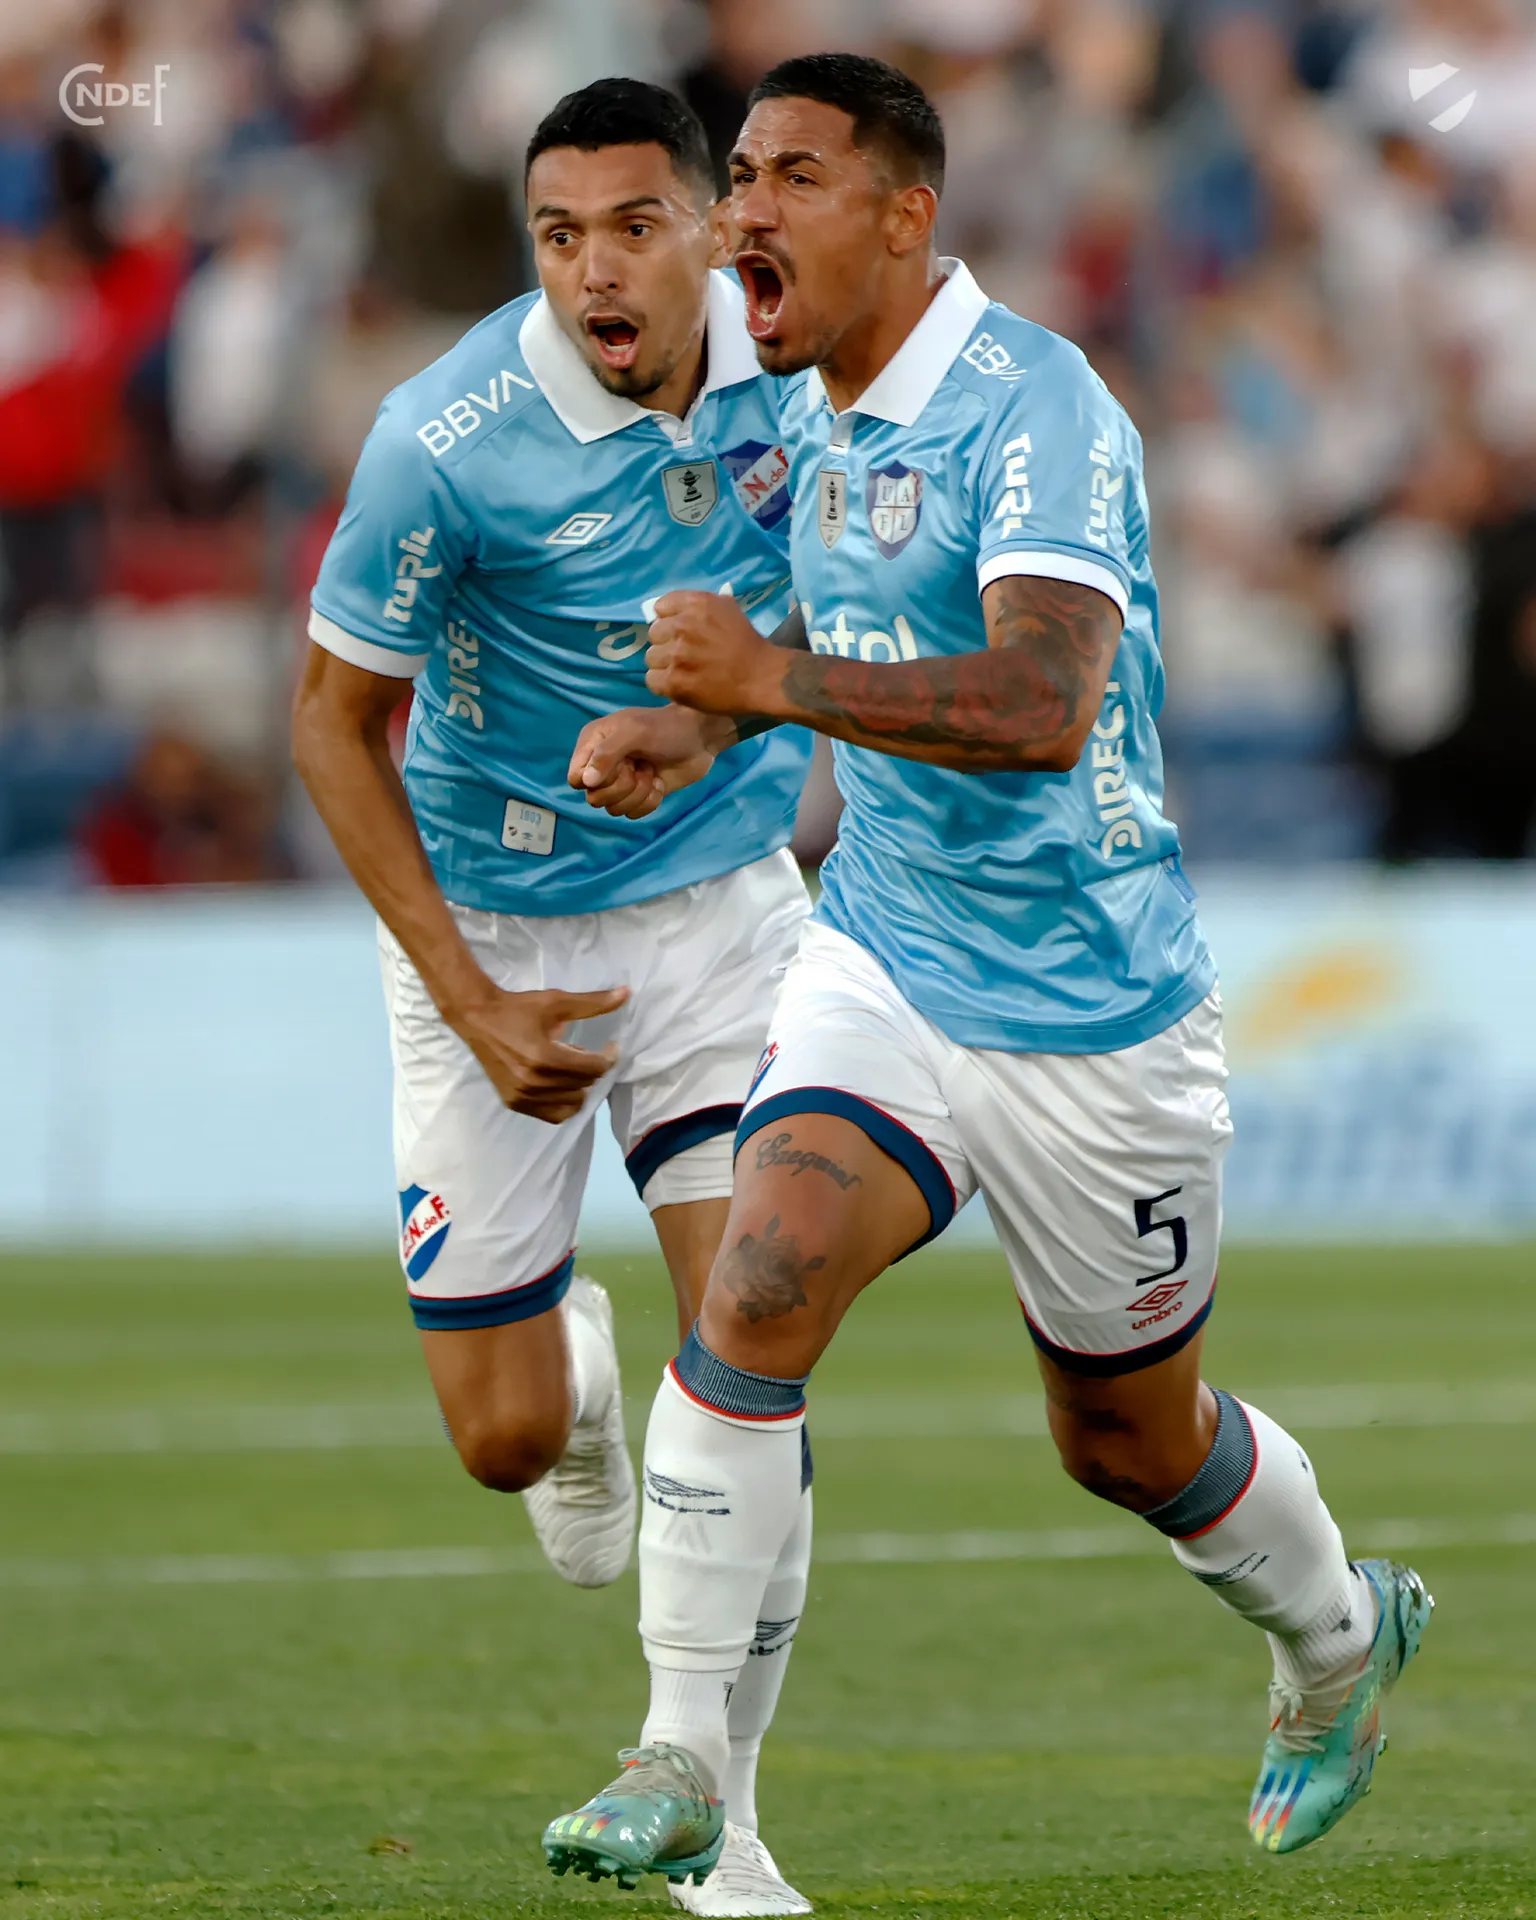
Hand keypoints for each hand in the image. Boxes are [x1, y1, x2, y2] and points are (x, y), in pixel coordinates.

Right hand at [448, 984, 628, 1123]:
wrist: (477, 1018)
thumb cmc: (518, 1008)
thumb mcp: (556, 1002)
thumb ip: (593, 1003)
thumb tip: (627, 993)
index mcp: (545, 1057)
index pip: (594, 1068)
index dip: (609, 1057)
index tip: (611, 1046)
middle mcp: (534, 1082)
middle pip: (585, 1084)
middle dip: (593, 1068)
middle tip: (585, 1052)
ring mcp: (523, 1096)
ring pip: (573, 1103)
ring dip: (580, 1086)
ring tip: (571, 1068)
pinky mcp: (514, 1103)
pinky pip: (553, 1115)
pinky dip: (564, 1104)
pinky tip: (563, 1086)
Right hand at [567, 705, 727, 818]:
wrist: (700, 738)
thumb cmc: (665, 728)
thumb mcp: (634, 732)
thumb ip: (607, 754)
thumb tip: (587, 782)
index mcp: (593, 744)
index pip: (575, 777)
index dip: (594, 780)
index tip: (617, 766)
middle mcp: (602, 765)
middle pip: (595, 798)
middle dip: (622, 787)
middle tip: (639, 767)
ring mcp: (620, 782)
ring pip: (614, 809)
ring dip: (638, 794)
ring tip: (651, 773)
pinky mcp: (638, 796)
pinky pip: (632, 815)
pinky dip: (649, 802)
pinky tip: (658, 784)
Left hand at [645, 591, 787, 716]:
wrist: (762, 678)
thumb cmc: (748, 644)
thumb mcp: (729, 610)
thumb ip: (704, 606)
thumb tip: (681, 609)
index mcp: (696, 604)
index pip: (661, 606)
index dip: (669, 619)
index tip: (679, 631)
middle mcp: (682, 625)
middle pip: (654, 632)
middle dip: (666, 643)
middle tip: (684, 654)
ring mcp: (676, 654)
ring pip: (651, 657)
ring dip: (664, 665)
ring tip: (683, 671)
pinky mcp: (673, 681)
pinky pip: (652, 679)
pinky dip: (663, 684)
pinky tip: (679, 684)